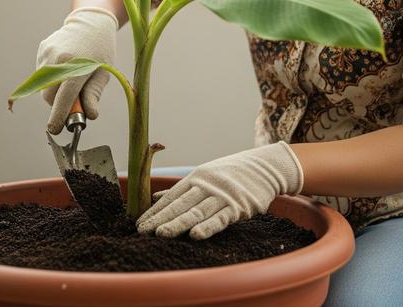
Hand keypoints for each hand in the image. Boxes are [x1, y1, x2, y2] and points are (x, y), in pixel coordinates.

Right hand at [36, 6, 117, 133]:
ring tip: (70, 77)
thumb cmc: (101, 50)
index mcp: (77, 66)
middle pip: (49, 96)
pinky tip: (64, 65)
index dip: (59, 116)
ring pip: (43, 85)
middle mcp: (59, 59)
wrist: (91, 22)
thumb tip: (89, 115)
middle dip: (58, 104)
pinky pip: (41, 72)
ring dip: (54, 89)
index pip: (65, 97)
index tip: (54, 129)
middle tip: (73, 100)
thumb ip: (94, 95)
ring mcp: (48, 52)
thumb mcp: (103, 73)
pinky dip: (51, 76)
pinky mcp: (42, 49)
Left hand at [136, 142, 303, 239]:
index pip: (171, 197)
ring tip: (162, 234)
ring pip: (196, 212)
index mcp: (195, 178)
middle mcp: (205, 186)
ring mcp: (221, 196)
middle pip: (180, 205)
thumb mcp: (204, 176)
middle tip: (142, 231)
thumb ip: (180, 190)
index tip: (139, 224)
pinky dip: (208, 227)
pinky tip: (195, 235)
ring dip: (178, 223)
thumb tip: (154, 197)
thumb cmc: (230, 174)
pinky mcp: (238, 206)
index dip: (154, 211)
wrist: (263, 167)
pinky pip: (220, 218)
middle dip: (160, 219)